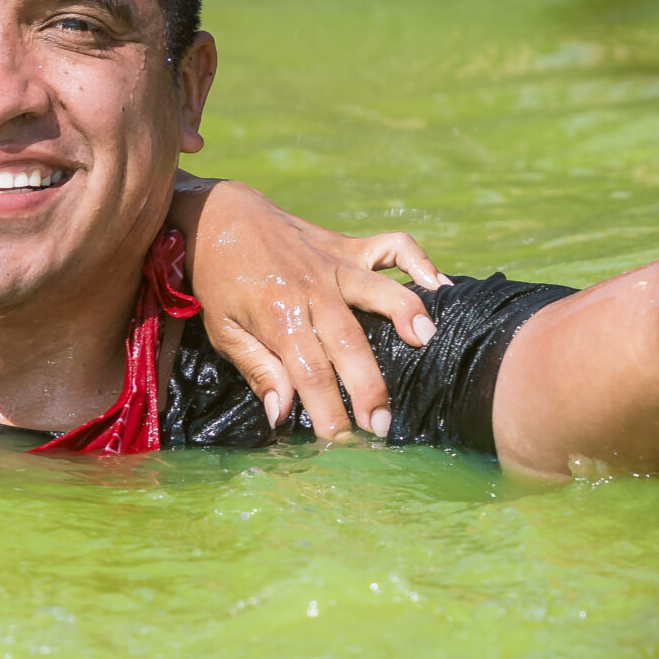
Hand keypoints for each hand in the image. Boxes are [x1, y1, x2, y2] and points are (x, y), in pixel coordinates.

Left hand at [186, 182, 444, 440]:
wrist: (220, 215)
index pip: (310, 373)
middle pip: (348, 343)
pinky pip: (392, 246)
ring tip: (426, 343)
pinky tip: (438, 287)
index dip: (329, 412)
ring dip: (406, 315)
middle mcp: (311, 289)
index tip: (340, 443)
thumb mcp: (223, 330)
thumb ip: (257, 370)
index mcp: (277, 315)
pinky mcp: (347, 246)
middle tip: (382, 426)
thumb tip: (282, 415)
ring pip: (378, 292)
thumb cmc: (220, 279)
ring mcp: (334, 264)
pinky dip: (419, 260)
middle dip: (369, 389)